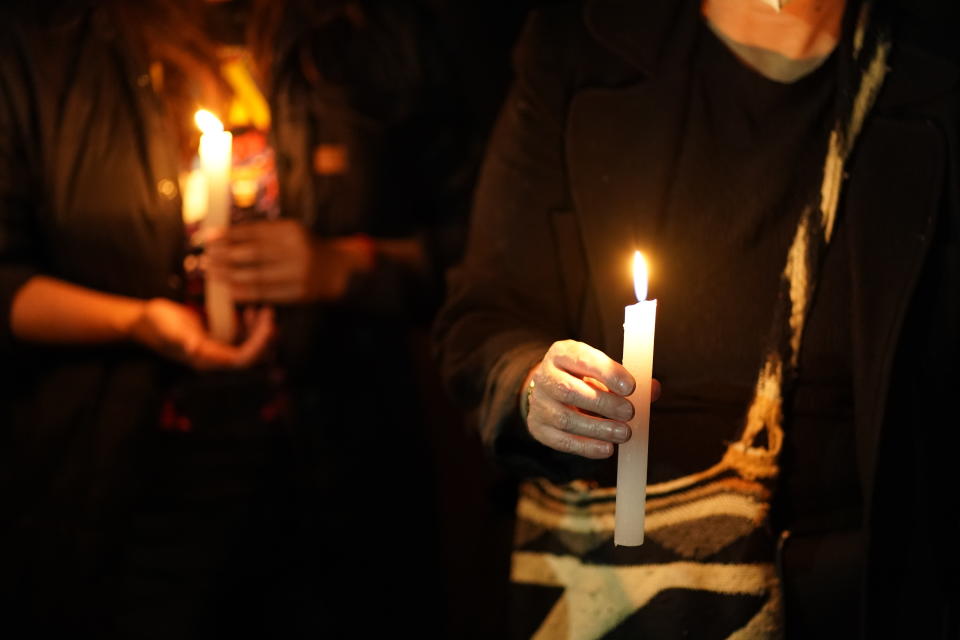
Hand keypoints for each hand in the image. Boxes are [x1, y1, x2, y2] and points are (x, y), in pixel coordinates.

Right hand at [130, 298, 273, 369]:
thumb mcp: (167, 328)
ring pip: (249, 346)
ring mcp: (218, 350)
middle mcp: (215, 359)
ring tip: (263, 310)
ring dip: (260, 331)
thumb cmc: (156, 324)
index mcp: (206, 360)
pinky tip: (251, 311)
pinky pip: (242, 338)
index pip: (241, 360)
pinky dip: (251, 327)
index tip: (267, 326)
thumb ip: (180, 338)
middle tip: (269, 313)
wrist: (145, 321)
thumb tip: (192, 348)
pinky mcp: (218, 340)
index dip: (258, 346)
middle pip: (250, 355)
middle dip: (264, 337)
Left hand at [206, 220, 373, 303]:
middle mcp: (296, 250)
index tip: (207, 237)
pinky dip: (243, 292)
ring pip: (256, 275)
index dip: (228, 235)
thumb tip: (223, 236)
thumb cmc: (305, 248)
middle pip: (252, 253)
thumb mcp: (290, 232)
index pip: (253, 232)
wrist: (337, 270)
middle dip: (224, 256)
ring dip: (229, 275)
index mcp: (292, 230)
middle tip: (205, 257)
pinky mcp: (298, 292)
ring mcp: (298, 273)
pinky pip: (265, 293)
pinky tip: (227, 290)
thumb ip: (263, 233)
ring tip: (210, 273)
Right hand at [523, 339, 660, 458]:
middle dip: (602, 403)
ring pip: (564, 418)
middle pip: (568, 390)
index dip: (607, 372)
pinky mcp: (538, 427)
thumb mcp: (602, 372)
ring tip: (624, 433)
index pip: (581, 358)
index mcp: (562, 354)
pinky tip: (606, 449)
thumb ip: (627, 380)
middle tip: (629, 413)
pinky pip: (560, 441)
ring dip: (597, 428)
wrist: (550, 393)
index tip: (631, 387)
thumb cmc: (584, 379)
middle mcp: (545, 376)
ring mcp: (538, 403)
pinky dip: (586, 446)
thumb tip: (653, 390)